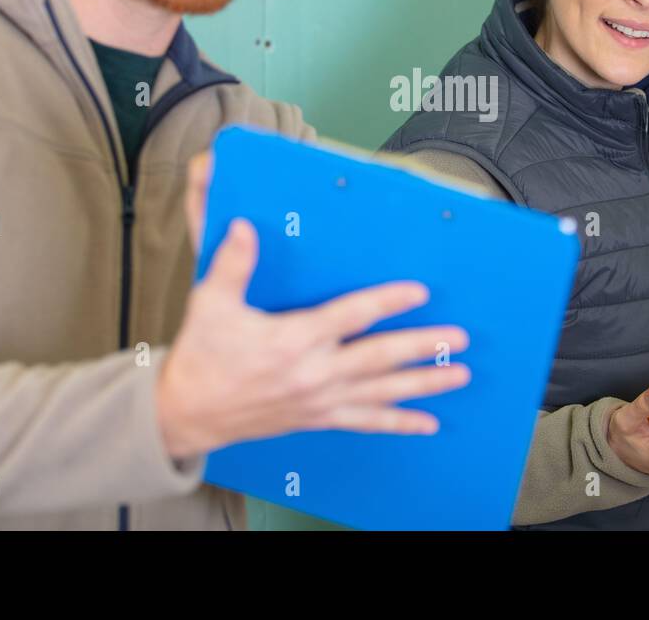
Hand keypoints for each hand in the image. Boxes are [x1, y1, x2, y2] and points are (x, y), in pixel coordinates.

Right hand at [157, 153, 472, 458]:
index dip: (388, 302)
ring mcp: (320, 400)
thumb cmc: (203, 357)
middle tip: (459, 338)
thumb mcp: (210, 305)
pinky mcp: (318, 418)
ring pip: (383, 392)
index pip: (351, 316)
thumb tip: (243, 226)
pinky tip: (428, 423)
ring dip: (424, 384)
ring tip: (459, 375)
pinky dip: (399, 423)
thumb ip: (232, 264)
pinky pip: (366, 423)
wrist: (188, 412)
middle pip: (380, 357)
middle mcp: (314, 372)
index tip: (419, 292)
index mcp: (294, 339)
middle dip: (424, 347)